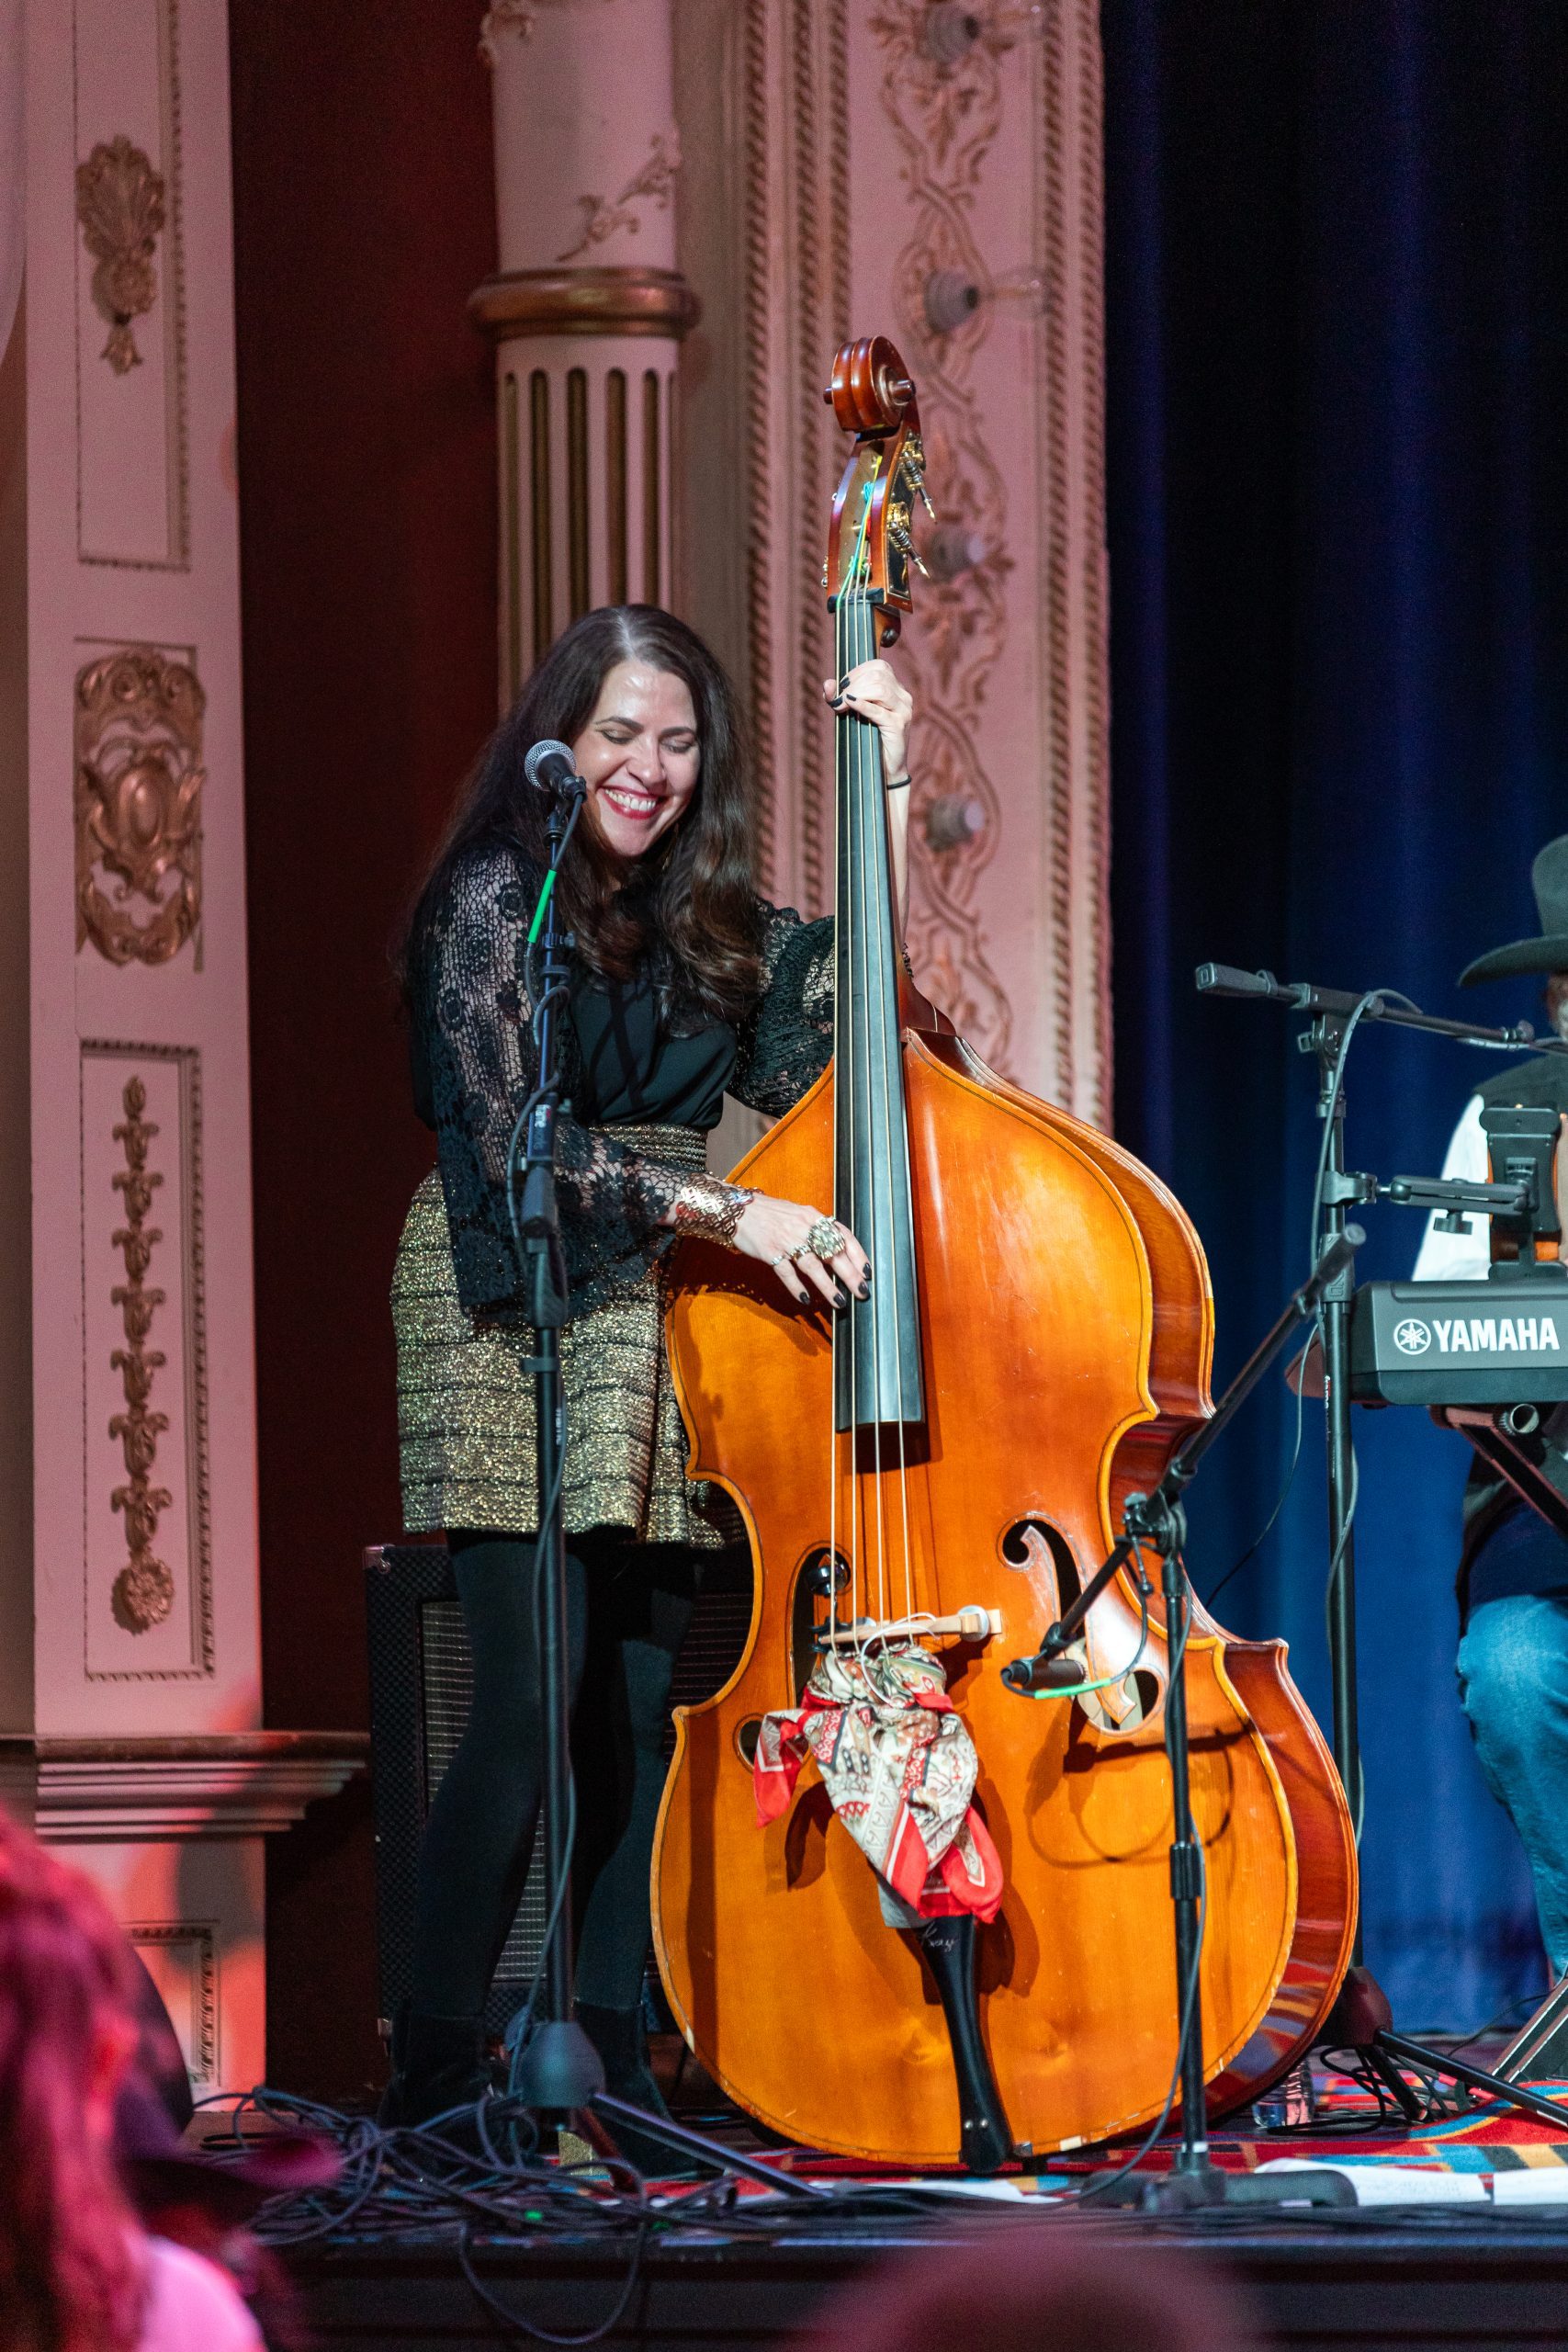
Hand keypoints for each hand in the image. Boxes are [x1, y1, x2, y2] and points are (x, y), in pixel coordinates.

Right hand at [734, 1195, 870, 1310]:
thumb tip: (838, 1249)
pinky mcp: (769, 1251)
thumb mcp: (798, 1214)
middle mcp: (803, 1227)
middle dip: (850, 1275)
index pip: (843, 1235)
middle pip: (832, 1253)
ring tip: (840, 1301)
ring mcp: (786, 1240)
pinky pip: (786, 1272)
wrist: (738, 1209)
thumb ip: (817, 1229)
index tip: (868, 1272)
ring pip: (812, 1266)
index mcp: (813, 1217)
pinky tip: (806, 1299)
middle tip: (862, 1292)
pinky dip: (797, 1287)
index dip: (858, 1255)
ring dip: (828, 1285)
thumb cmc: (771, 1214)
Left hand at [823, 658, 912, 785]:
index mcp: (896, 689)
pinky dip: (861, 704)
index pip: (878, 666)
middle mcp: (903, 696)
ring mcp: (903, 711)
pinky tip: (849, 703)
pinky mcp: (898, 726)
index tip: (842, 687)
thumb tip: (827, 683)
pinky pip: (878, 710)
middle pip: (878, 675)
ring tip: (841, 705)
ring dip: (856, 693)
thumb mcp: (852, 714)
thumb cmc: (868, 739)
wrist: (885, 769)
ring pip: (880, 688)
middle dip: (853, 683)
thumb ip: (839, 697)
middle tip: (838, 699)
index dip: (856, 672)